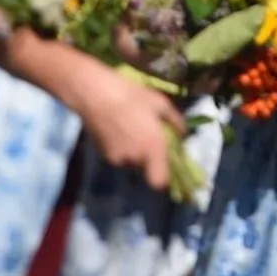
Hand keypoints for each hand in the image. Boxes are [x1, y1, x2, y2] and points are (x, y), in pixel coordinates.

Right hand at [66, 59, 185, 191]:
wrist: (95, 94)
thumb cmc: (131, 96)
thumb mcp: (159, 102)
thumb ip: (175, 121)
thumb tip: (182, 133)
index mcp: (152, 149)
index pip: (159, 182)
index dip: (162, 175)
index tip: (163, 161)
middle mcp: (135, 158)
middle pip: (144, 168)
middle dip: (146, 156)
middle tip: (146, 136)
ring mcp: (116, 157)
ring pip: (129, 161)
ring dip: (132, 151)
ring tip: (129, 129)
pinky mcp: (101, 153)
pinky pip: (116, 155)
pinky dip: (118, 147)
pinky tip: (115, 128)